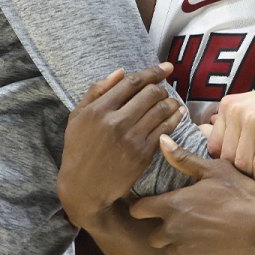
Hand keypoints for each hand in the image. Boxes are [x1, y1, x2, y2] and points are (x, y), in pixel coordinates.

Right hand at [58, 63, 184, 228]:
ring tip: (172, 100)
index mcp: (99, 109)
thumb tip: (120, 71)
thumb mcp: (77, 117)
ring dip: (171, 101)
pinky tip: (178, 113)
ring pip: (161, 109)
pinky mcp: (143, 154)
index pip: (132, 82)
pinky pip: (165, 129)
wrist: (84, 187)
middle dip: (161, 87)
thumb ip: (96, 91)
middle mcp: (116, 121)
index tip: (166, 67)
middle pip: (150, 93)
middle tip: (164, 88)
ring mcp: (131, 138)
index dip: (153, 71)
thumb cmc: (79, 149)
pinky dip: (175, 118)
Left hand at [130, 135, 254, 254]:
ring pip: (169, 250)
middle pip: (152, 236)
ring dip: (176, 242)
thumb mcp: (213, 170)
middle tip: (179, 219)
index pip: (139, 210)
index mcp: (173, 205)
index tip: (146, 206)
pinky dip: (191, 253)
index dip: (140, 207)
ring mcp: (185, 249)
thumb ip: (184, 159)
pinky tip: (206, 243)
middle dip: (162, 228)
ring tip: (195, 231)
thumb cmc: (239, 194)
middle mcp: (174, 230)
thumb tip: (161, 141)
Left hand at [210, 73, 254, 181]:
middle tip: (253, 173)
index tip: (241, 164)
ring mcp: (252, 120)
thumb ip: (236, 125)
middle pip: (227, 156)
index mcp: (228, 105)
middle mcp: (236, 111)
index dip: (226, 159)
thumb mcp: (254, 108)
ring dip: (252, 174)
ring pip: (241, 163)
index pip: (214, 145)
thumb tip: (220, 156)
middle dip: (240, 169)